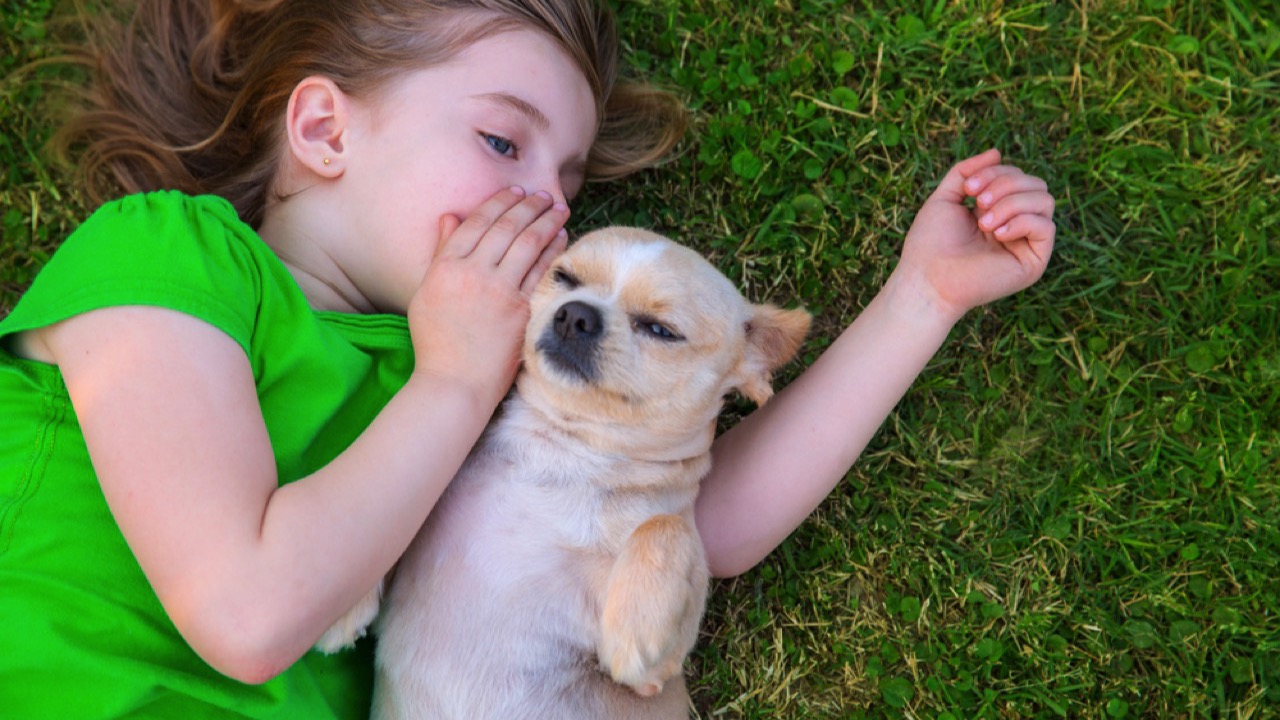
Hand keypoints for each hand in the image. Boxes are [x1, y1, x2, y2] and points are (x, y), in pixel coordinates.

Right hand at [407, 187, 568, 406]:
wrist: (455, 381)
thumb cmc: (437, 341)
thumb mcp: (427, 291)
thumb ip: (441, 252)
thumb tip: (451, 216)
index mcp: (446, 266)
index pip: (477, 222)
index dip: (498, 202)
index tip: (515, 191)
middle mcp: (473, 273)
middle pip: (506, 227)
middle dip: (529, 205)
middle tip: (544, 195)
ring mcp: (499, 291)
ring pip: (528, 244)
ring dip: (546, 221)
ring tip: (559, 208)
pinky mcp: (521, 309)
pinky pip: (541, 271)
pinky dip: (553, 250)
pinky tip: (562, 238)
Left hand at [897, 148, 1055, 320]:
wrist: (927, 279)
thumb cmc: (930, 243)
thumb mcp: (945, 198)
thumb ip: (966, 172)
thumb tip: (997, 151)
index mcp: (997, 211)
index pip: (1017, 176)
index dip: (996, 173)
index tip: (968, 188)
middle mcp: (1015, 225)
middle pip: (1035, 184)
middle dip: (1006, 184)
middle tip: (978, 203)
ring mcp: (1026, 243)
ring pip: (1045, 200)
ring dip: (1012, 203)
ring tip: (984, 222)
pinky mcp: (1034, 262)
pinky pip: (1046, 227)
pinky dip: (1021, 221)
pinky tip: (996, 234)